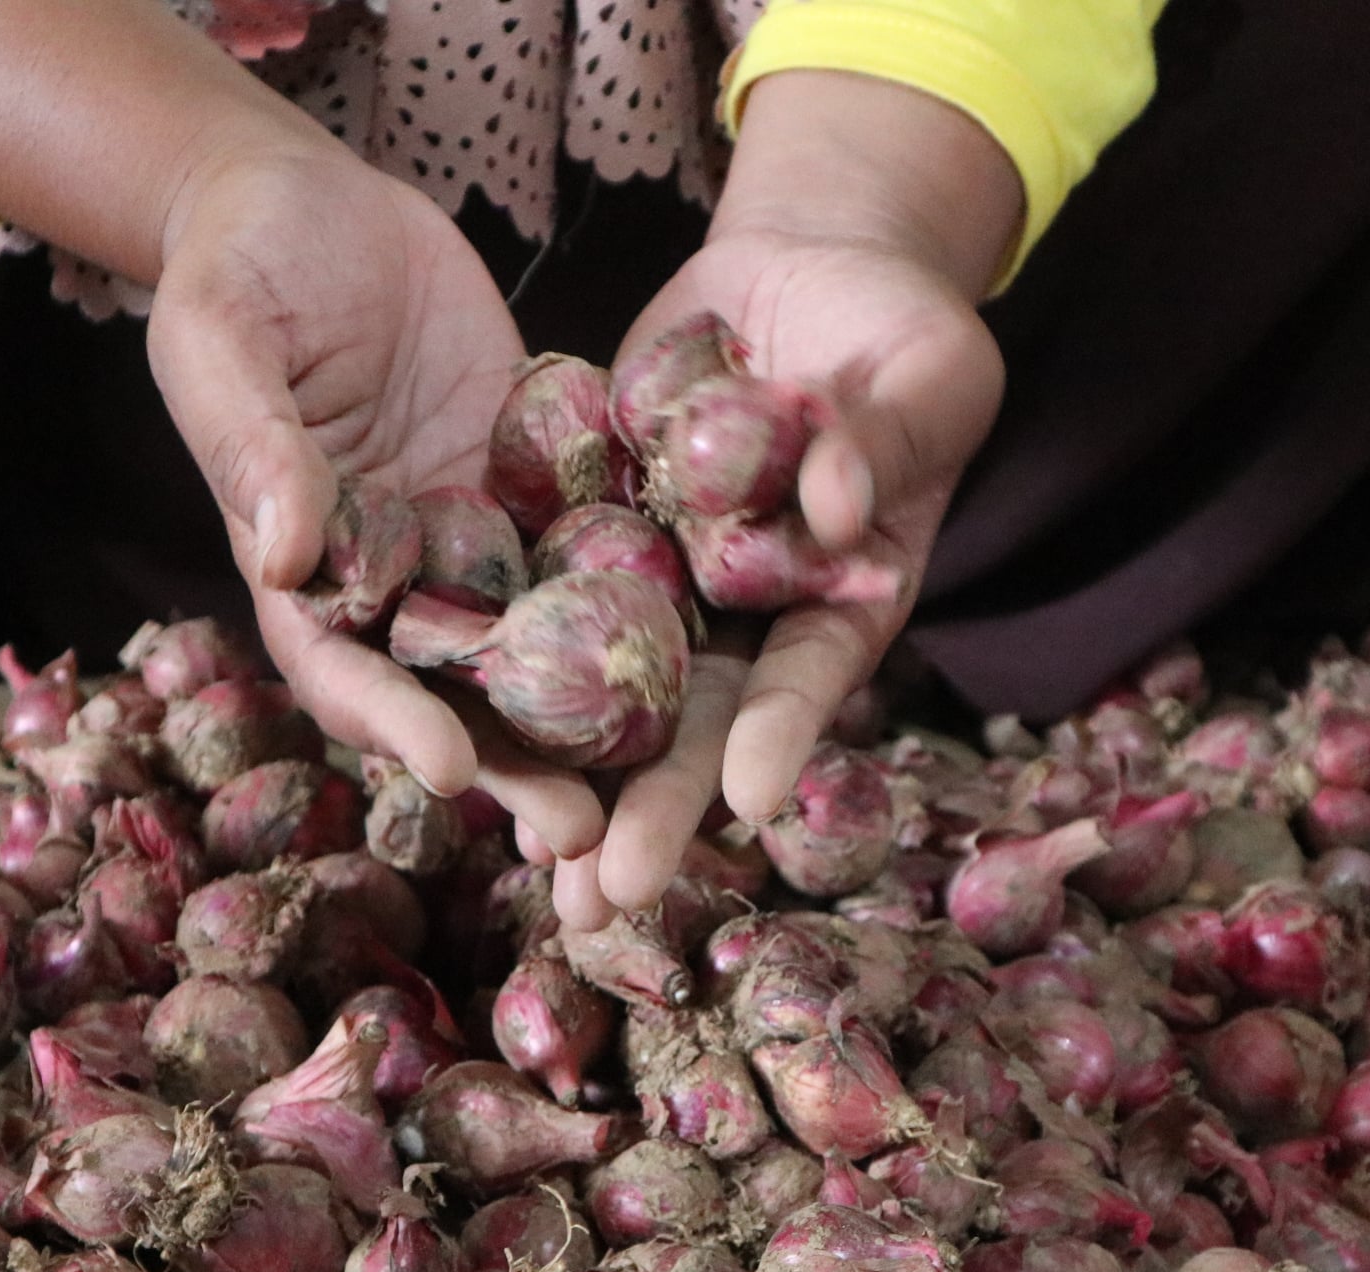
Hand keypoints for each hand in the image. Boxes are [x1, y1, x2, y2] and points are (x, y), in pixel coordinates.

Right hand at [0, 0, 607, 859]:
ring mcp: (473, 541)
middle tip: (584, 838)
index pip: (344, 669)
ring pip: (541, 653)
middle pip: (456, 696)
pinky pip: (600, 556)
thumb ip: (252, 443)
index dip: (394, 724)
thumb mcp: (222, 336)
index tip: (450, 771)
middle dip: (517, 771)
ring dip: (594, 729)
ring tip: (659, 791)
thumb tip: (284, 553)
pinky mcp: (538, 490)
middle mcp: (395, 578)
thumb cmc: (240, 264)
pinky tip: (720, 656)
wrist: (312, 199)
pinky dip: (652, 610)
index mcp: (303, 568)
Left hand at [562, 72, 1020, 928]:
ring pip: (606, 696)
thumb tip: (837, 500)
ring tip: (529, 868)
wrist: (806, 272)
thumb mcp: (926, 374)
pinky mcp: (586, 528)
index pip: (806, 673)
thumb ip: (884, 440)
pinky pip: (535, 598)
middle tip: (607, 899)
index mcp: (840, 597)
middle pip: (694, 724)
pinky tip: (443, 725)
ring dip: (565, 780)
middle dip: (651, 812)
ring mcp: (660, 580)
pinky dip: (495, 662)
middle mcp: (743, 615)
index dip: (779, 734)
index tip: (750, 801)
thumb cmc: (904, 330)